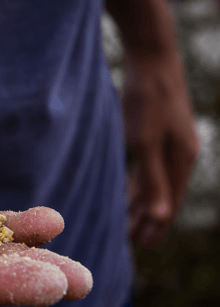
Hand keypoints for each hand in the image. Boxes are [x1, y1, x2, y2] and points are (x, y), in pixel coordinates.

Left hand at [124, 51, 198, 248]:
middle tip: (134, 243)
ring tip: (130, 224)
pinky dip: (138, 184)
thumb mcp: (146, 143)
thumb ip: (152, 180)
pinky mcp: (155, 133)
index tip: (145, 248)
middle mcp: (179, 155)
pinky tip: (127, 191)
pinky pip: (147, 167)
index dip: (157, 227)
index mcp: (181, 161)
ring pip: (154, 183)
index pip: (169, 205)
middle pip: (163, 197)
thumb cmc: (148, 100)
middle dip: (149, 221)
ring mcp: (168, 143)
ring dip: (142, 204)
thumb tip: (161, 217)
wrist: (151, 58)